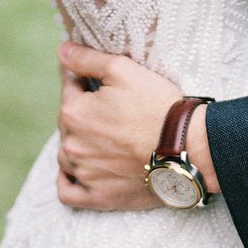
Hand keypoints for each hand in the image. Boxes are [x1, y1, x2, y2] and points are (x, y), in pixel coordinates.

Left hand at [54, 43, 182, 210]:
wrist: (185, 148)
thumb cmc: (155, 105)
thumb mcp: (122, 69)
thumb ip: (86, 59)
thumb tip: (61, 49)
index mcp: (74, 112)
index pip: (69, 87)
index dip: (85, 79)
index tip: (102, 80)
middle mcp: (72, 145)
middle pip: (69, 121)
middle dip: (85, 111)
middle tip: (112, 107)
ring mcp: (83, 174)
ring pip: (67, 154)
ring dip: (78, 143)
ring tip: (104, 136)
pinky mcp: (97, 197)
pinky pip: (68, 192)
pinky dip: (68, 181)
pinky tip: (78, 171)